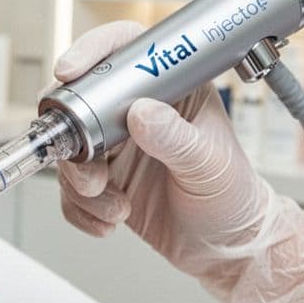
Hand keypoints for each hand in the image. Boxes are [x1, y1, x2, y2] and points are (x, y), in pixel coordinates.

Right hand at [53, 21, 303, 302]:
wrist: (226, 250)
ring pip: (70, 153)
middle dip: (73, 141)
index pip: (124, 52)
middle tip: (89, 173)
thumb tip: (142, 112)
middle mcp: (138, 114)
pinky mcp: (105, 184)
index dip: (93, 53)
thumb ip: (176, 138)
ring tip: (112, 205)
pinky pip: (71, 192)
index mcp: (171, 90)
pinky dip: (82, 211)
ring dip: (81, 185)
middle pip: (80, 104)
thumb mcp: (211, 165)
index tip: (70, 72)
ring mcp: (117, 149)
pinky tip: (110, 221)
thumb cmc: (233, 199)